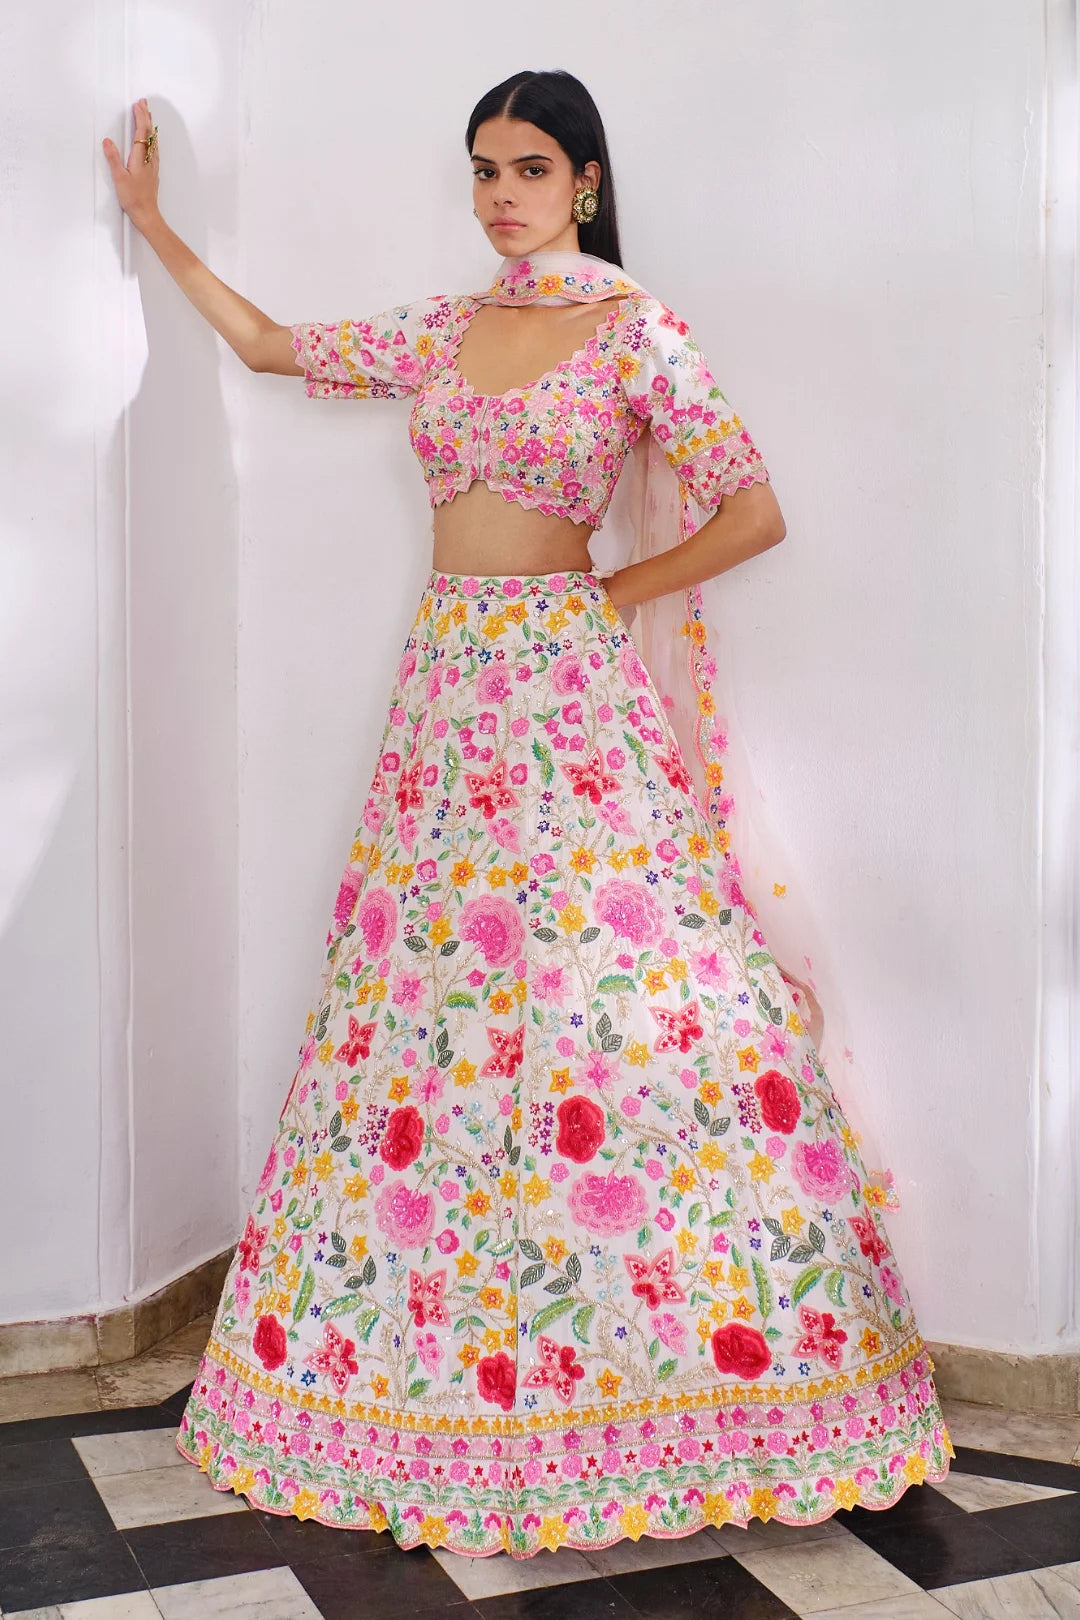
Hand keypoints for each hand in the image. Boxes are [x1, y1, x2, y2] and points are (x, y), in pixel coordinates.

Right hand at [102, 98, 159, 228]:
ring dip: (149, 126)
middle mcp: (149, 159)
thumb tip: (108, 141)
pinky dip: (151, 138)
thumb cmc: (134, 199)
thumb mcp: (119, 178)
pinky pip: (153, 149)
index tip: (138, 105)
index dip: (140, 117)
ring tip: (147, 115)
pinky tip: (151, 139)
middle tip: (143, 104)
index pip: (141, 132)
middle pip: (149, 133)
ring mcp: (152, 165)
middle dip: (146, 117)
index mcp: (140, 158)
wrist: (147, 214)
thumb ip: (113, 158)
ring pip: (153, 140)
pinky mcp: (153, 171)